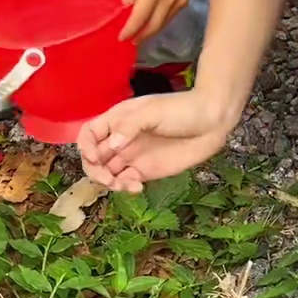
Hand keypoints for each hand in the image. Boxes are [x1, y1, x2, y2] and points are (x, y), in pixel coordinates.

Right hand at [77, 90, 231, 192]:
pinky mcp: (145, 172)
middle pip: (94, 158)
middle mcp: (120, 140)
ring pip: (107, 173)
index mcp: (117, 120)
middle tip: (108, 179)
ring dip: (108, 182)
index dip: (85, 147)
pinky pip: (126, 182)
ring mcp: (132, 157)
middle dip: (95, 170)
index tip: (95, 157)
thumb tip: (112, 146)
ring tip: (122, 185)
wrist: (212, 122)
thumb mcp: (153, 111)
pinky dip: (125, 188)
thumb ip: (129, 126)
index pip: (89, 134)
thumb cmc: (181, 109)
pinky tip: (137, 187)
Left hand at [118, 0, 190, 42]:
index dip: (130, 31)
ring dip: (150, 31)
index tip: (121, 38)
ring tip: (138, 35)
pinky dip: (159, 22)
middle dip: (141, 36)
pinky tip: (150, 23)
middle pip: (154, 26)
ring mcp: (179, 1)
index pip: (140, 18)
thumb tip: (128, 10)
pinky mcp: (184, 0)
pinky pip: (170, 17)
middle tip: (130, 41)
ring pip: (163, 23)